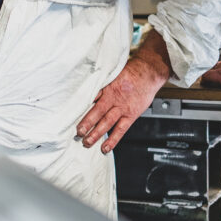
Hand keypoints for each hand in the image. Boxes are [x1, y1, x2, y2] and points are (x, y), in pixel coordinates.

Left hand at [76, 31, 171, 153]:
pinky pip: (121, 129)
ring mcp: (122, 107)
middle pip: (97, 111)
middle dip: (86, 123)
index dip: (80, 107)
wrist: (149, 72)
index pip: (91, 98)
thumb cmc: (131, 73)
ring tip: (87, 142)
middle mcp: (114, 97)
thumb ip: (101, 84)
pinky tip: (105, 148)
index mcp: (107, 86)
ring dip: (96, 133)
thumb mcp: (113, 74)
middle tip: (77, 132)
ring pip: (107, 122)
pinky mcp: (131, 115)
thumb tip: (86, 93)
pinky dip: (113, 139)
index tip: (71, 115)